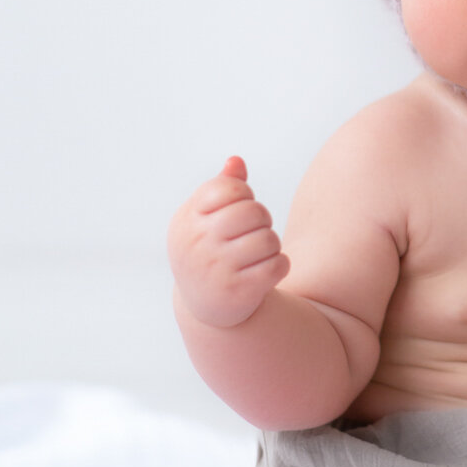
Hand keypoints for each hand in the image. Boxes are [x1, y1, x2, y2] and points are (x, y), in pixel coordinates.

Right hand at [167, 156, 290, 327]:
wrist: (205, 305)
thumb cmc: (210, 249)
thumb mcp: (205, 218)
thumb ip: (221, 187)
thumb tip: (236, 161)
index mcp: (187, 220)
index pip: (229, 189)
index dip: (244, 195)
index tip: (239, 207)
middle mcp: (197, 244)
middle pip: (253, 212)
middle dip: (262, 220)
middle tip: (255, 231)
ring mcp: (216, 269)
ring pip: (269, 239)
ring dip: (272, 245)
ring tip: (258, 253)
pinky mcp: (238, 292)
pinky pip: (278, 265)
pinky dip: (279, 266)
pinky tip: (266, 271)